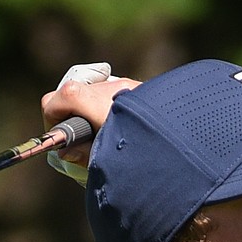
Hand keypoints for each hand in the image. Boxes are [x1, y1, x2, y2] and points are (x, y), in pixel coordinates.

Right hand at [41, 63, 140, 179]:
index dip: (54, 122)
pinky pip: (122, 98)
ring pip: (100, 96)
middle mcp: (106, 85)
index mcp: (88, 97)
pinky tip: (136, 133)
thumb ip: (82, 153)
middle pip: (76, 96)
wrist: (187, 137)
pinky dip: (120, 113)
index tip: (64, 141)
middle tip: (90, 144)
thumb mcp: (105, 157)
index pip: (54, 101)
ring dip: (99, 115)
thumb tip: (67, 152)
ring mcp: (127, 84)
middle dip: (77, 119)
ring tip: (117, 140)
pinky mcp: (146, 90)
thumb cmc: (142, 149)